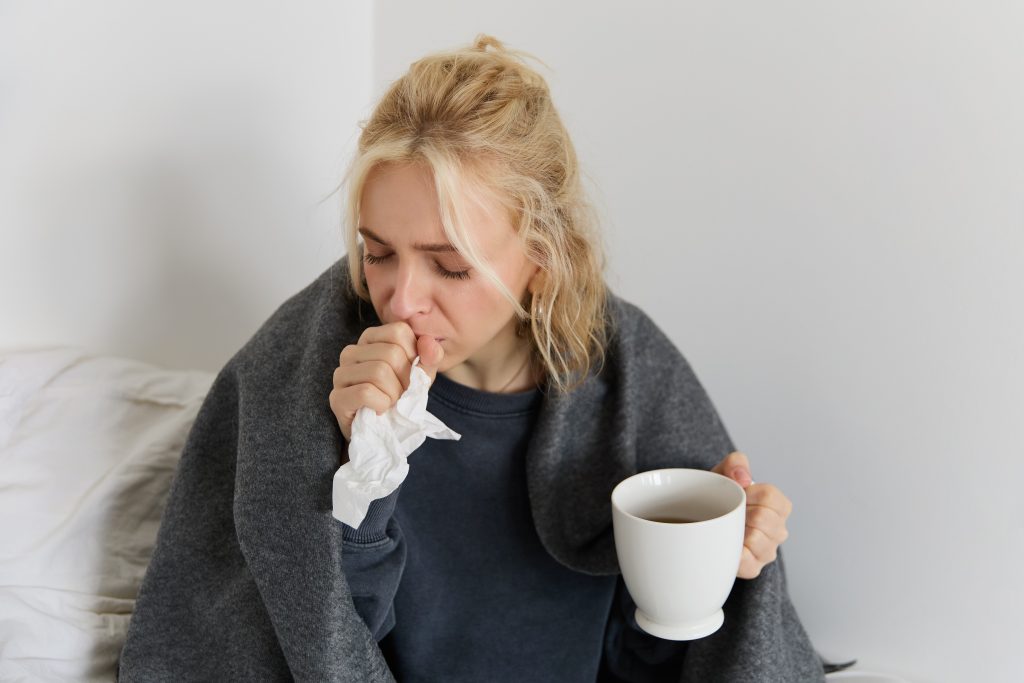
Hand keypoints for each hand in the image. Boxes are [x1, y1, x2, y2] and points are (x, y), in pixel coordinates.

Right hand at [328, 322, 444, 441]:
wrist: (381, 434)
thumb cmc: (399, 398)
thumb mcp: (421, 376)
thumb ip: (430, 358)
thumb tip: (429, 343)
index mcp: (371, 339)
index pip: (399, 331)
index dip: (413, 356)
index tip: (410, 375)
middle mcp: (351, 352)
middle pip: (391, 353)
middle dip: (405, 380)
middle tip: (400, 395)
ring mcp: (340, 374)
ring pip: (378, 371)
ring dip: (394, 394)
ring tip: (389, 403)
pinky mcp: (336, 397)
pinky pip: (365, 392)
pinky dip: (381, 404)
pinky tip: (379, 410)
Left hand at [711, 451, 791, 578]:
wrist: (702, 521)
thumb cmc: (720, 496)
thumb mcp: (725, 472)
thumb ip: (736, 463)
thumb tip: (743, 478)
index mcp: (778, 506)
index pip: (772, 497)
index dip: (749, 493)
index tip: (737, 494)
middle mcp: (778, 530)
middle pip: (763, 518)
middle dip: (740, 512)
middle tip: (728, 512)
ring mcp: (767, 551)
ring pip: (756, 540)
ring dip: (735, 531)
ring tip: (727, 527)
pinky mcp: (753, 568)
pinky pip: (746, 562)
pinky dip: (733, 553)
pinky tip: (725, 544)